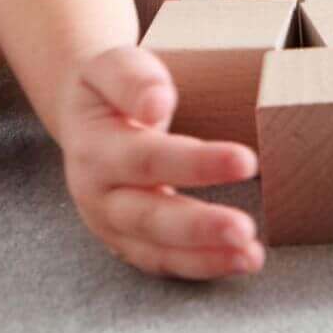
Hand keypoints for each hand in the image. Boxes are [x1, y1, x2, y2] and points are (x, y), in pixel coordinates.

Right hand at [60, 45, 265, 280]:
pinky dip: (199, 266)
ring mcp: (111, 225)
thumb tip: (156, 105)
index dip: (198, 163)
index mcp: (96, 149)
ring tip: (251, 256)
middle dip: (200, 227)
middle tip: (246, 230)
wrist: (81, 115)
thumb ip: (134, 81)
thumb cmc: (107, 89)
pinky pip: (161, 262)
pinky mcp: (127, 242)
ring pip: (157, 250)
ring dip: (205, 258)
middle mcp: (100, 195)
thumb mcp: (113, 66)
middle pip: (151, 217)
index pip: (150, 158)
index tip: (246, 161)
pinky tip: (235, 261)